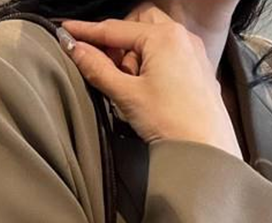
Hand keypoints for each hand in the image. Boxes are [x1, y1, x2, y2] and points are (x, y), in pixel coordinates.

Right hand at [60, 7, 242, 158]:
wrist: (205, 146)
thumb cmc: (172, 120)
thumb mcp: (126, 94)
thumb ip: (97, 69)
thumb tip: (75, 50)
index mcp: (163, 36)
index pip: (115, 28)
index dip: (87, 31)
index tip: (67, 31)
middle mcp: (181, 36)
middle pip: (137, 26)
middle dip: (117, 43)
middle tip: (105, 67)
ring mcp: (192, 51)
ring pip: (153, 40)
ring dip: (134, 55)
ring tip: (129, 86)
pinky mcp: (196, 68)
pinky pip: (167, 54)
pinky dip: (151, 65)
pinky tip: (146, 90)